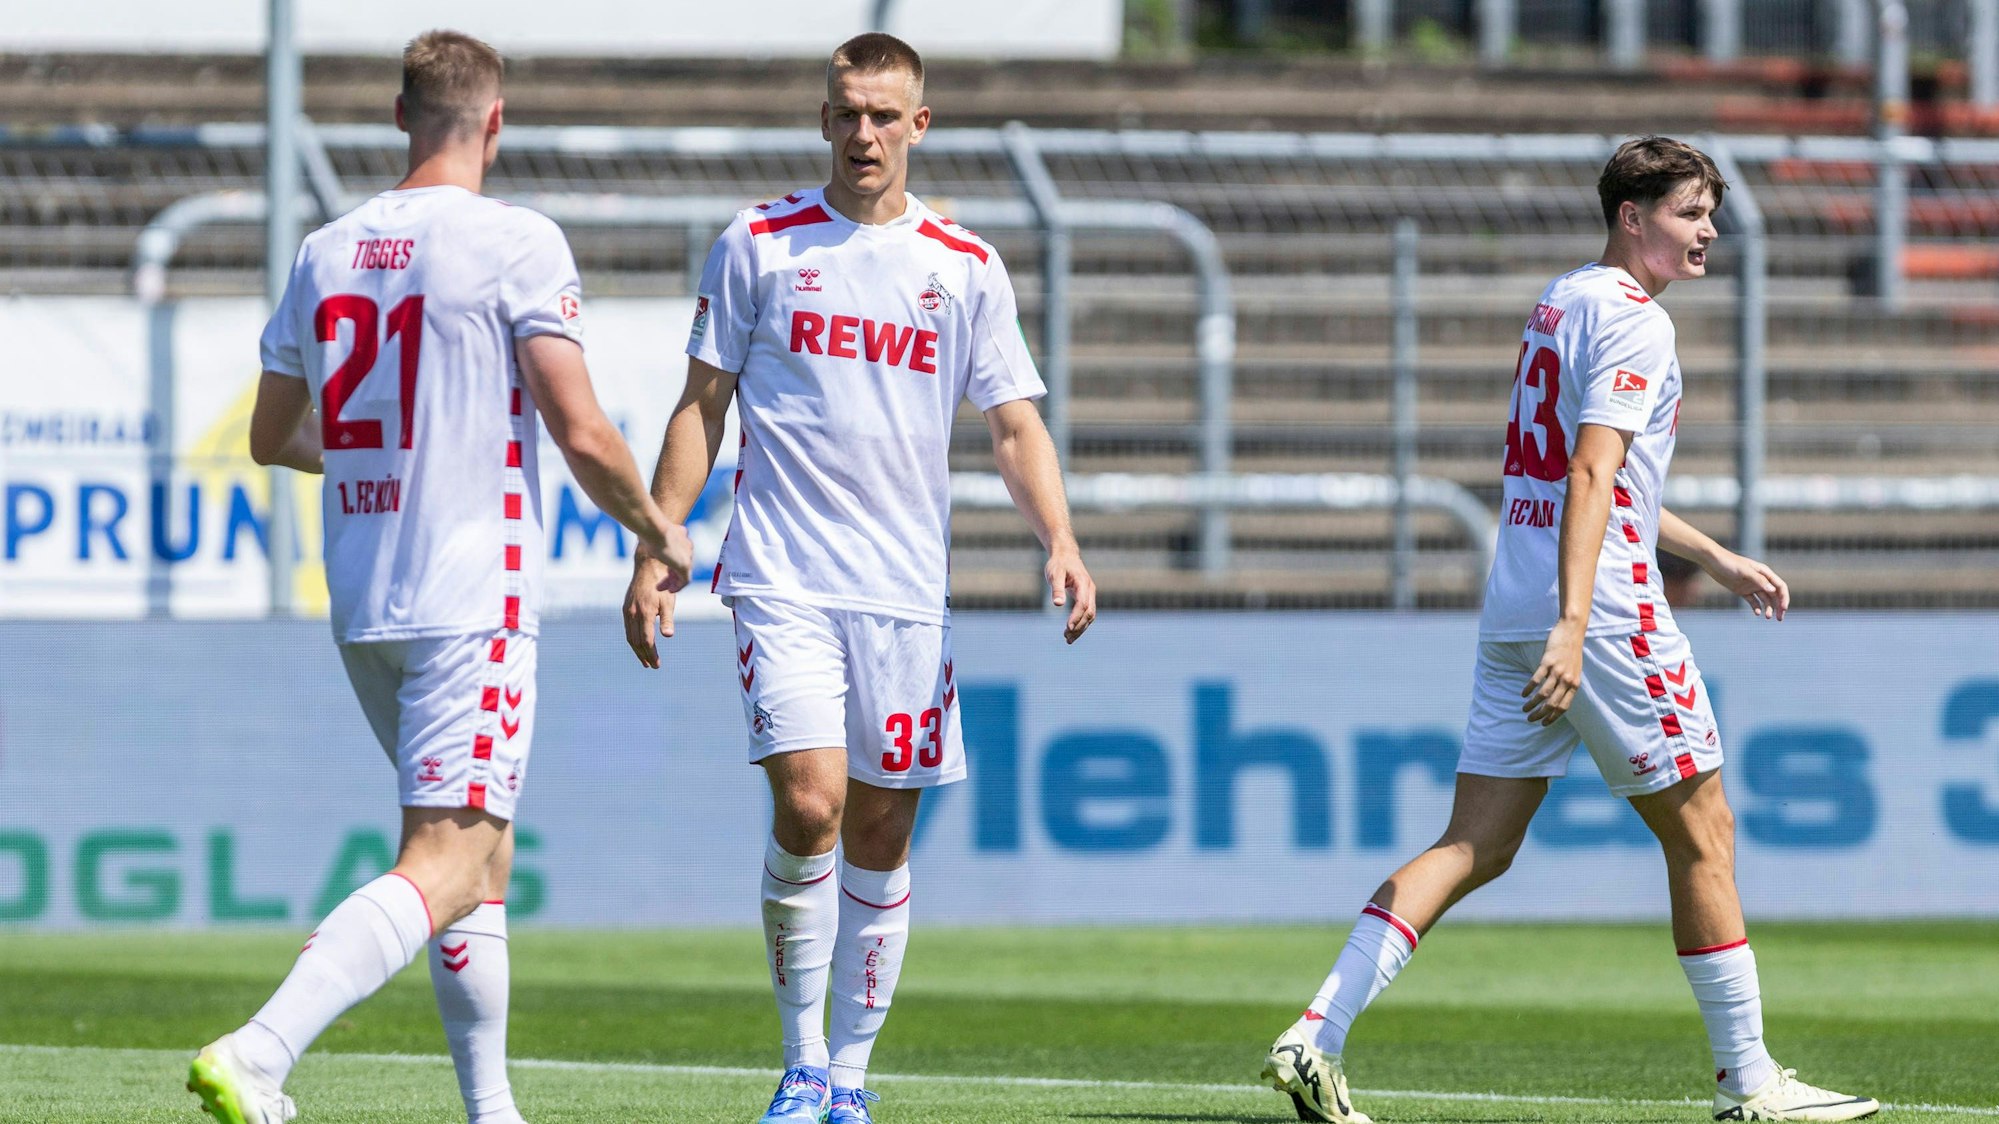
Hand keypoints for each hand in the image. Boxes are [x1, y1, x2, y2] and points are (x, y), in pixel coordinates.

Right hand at [622, 551, 677, 668]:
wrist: (648, 566)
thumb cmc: (662, 584)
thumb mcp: (669, 601)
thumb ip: (668, 619)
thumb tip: (668, 636)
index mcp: (645, 613)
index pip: (646, 640)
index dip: (651, 654)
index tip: (657, 664)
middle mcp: (632, 613)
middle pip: (636, 641)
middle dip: (644, 655)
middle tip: (652, 666)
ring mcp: (627, 611)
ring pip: (629, 636)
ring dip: (637, 650)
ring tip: (645, 660)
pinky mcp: (625, 608)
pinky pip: (627, 628)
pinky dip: (632, 639)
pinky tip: (638, 645)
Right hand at [637, 519, 692, 596]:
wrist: (655, 528)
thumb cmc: (649, 529)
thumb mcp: (652, 533)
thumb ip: (655, 539)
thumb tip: (647, 540)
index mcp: (680, 535)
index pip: (677, 552)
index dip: (669, 562)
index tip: (661, 569)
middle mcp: (687, 545)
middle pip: (680, 563)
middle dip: (671, 574)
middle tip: (660, 582)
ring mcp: (687, 556)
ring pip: (683, 573)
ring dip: (672, 582)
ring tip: (660, 588)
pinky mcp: (685, 565)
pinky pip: (685, 580)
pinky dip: (678, 586)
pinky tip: (670, 590)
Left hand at [1047, 544, 1096, 643]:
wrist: (1066, 556)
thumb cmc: (1059, 564)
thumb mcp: (1055, 575)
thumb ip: (1057, 589)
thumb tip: (1058, 604)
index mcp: (1083, 583)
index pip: (1083, 604)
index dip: (1076, 617)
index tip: (1067, 628)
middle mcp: (1090, 590)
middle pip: (1089, 613)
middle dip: (1079, 627)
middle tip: (1066, 638)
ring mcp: (1090, 594)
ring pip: (1090, 615)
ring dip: (1081, 628)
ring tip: (1068, 639)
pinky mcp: (1086, 597)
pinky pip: (1087, 613)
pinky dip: (1081, 624)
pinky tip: (1071, 632)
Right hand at [1522, 618, 1584, 726]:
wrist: (1572, 631)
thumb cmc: (1572, 651)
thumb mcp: (1575, 670)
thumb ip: (1568, 684)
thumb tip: (1559, 697)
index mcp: (1575, 684)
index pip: (1564, 707)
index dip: (1553, 718)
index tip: (1543, 723)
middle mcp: (1567, 680)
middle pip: (1552, 704)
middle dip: (1540, 714)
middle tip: (1530, 719)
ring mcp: (1557, 671)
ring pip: (1543, 694)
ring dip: (1532, 704)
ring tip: (1524, 708)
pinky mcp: (1548, 662)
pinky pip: (1536, 680)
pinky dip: (1528, 689)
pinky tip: (1523, 694)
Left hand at [1701, 549, 1788, 620]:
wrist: (1712, 561)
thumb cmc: (1728, 563)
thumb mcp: (1744, 571)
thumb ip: (1758, 580)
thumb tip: (1773, 590)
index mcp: (1764, 572)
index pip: (1780, 586)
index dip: (1784, 598)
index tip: (1784, 609)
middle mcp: (1760, 579)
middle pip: (1775, 595)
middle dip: (1779, 606)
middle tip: (1779, 619)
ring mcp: (1751, 586)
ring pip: (1765, 599)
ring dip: (1768, 608)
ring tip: (1766, 617)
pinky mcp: (1742, 591)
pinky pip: (1753, 601)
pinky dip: (1757, 607)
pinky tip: (1757, 613)